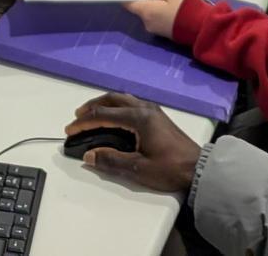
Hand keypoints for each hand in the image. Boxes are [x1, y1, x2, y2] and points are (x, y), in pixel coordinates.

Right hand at [65, 92, 200, 191]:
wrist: (198, 168)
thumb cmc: (169, 169)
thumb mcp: (138, 169)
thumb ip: (111, 160)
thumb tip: (88, 155)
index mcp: (139, 118)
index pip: (104, 115)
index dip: (84, 122)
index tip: (69, 130)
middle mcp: (144, 108)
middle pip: (112, 99)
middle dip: (92, 106)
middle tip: (78, 117)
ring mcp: (152, 110)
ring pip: (122, 99)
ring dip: (104, 104)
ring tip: (91, 115)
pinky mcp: (157, 116)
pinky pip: (130, 103)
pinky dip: (116, 106)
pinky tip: (113, 118)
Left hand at [123, 0, 189, 39]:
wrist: (201, 28)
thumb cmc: (185, 6)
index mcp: (146, 12)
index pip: (128, 3)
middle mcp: (147, 23)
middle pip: (139, 7)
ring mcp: (156, 29)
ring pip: (148, 12)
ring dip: (152, 2)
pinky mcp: (165, 32)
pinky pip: (156, 18)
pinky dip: (158, 9)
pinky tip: (167, 2)